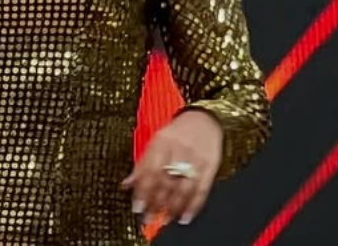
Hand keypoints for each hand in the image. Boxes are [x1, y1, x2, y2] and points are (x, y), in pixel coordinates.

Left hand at [121, 109, 222, 225]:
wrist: (205, 118)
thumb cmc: (177, 132)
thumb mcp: (156, 141)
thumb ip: (142, 164)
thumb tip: (126, 185)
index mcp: (162, 141)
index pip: (150, 170)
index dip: (143, 191)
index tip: (137, 207)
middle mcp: (179, 149)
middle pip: (166, 180)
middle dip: (156, 202)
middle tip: (148, 218)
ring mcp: (196, 157)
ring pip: (183, 187)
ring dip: (173, 207)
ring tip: (164, 219)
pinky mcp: (211, 165)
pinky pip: (202, 188)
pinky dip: (194, 205)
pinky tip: (185, 216)